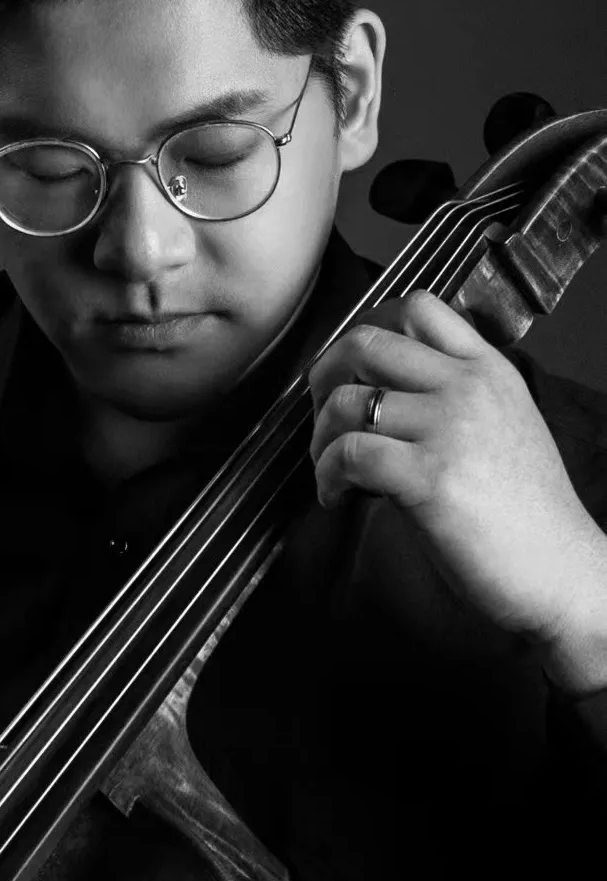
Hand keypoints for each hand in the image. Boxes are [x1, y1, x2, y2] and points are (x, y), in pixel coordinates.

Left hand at [307, 289, 606, 656]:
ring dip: (320, 438)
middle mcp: (468, 387)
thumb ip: (454, 396)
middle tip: (321, 419)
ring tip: (329, 469)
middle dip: (324, 379)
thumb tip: (380, 391)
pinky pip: (349, 454)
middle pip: (366, 343)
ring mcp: (450, 428)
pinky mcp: (430, 476)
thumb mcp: (504, 426)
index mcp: (488, 370)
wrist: (560, 572)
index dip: (366, 332)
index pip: (418, 309)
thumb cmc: (527, 514)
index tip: (348, 372)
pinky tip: (335, 497)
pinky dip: (326, 476)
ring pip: (347, 401)